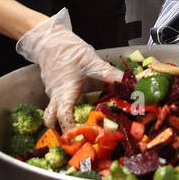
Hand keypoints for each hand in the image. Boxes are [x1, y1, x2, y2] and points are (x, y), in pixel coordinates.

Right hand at [16, 8, 123, 130]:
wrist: (48, 38)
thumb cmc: (67, 49)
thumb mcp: (91, 61)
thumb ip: (110, 74)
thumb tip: (130, 84)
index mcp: (64, 92)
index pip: (63, 117)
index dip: (71, 129)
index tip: (81, 138)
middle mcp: (56, 96)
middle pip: (51, 122)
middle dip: (60, 134)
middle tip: (76, 141)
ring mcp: (53, 93)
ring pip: (53, 114)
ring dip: (63, 124)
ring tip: (80, 130)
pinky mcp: (54, 88)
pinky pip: (57, 104)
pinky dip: (65, 111)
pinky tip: (79, 110)